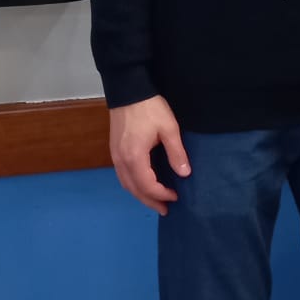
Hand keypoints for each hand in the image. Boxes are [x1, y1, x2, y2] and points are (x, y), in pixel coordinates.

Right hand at [109, 96, 188, 213]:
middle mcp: (121, 161)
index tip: (176, 196)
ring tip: (155, 201)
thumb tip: (184, 174)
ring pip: (126, 184)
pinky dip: (133, 185)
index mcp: (135, 157)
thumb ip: (176, 153)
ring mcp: (115, 156)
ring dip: (140, 195)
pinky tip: (143, 184)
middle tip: (165, 210)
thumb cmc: (150, 108)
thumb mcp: (169, 128)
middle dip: (150, 201)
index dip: (162, 194)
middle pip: (134, 189)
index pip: (148, 185)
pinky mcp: (114, 150)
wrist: (127, 90)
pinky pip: (122, 175)